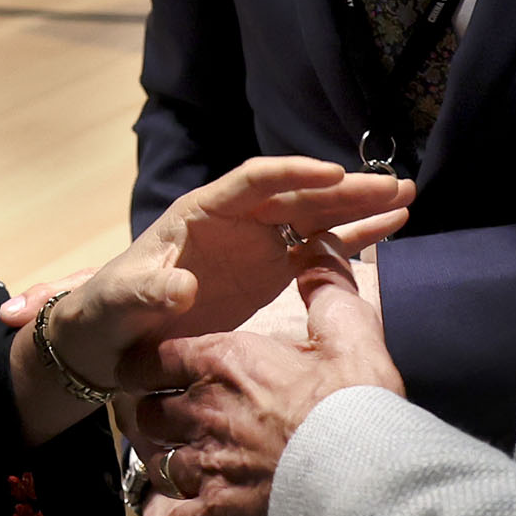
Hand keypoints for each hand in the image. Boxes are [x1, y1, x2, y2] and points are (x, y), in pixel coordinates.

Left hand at [0, 155, 406, 391]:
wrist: (113, 341)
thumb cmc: (110, 312)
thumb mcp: (121, 302)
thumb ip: (149, 292)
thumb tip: (180, 288)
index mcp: (201, 213)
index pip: (252, 182)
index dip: (292, 175)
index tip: (332, 174)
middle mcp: (236, 221)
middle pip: (297, 195)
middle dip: (345, 190)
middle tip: (394, 185)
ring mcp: (257, 244)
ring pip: (316, 216)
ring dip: (359, 208)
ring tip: (405, 198)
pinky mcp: (271, 271)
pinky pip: (319, 248)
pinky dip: (353, 240)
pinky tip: (389, 229)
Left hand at [140, 255, 403, 515]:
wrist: (367, 478)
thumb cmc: (357, 404)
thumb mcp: (349, 333)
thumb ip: (326, 288)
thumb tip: (316, 247)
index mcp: (225, 362)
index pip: (157, 358)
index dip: (153, 367)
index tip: (158, 374)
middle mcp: (204, 411)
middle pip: (151, 413)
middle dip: (161, 419)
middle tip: (181, 426)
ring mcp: (208, 466)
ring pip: (162, 467)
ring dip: (176, 470)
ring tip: (196, 475)